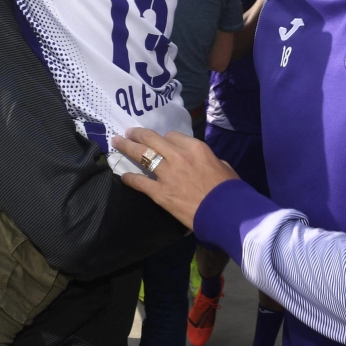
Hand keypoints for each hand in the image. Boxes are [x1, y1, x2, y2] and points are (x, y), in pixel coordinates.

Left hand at [112, 129, 238, 228]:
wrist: (224, 212)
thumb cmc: (229, 190)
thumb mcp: (223, 166)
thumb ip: (208, 159)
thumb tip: (201, 161)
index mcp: (195, 148)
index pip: (172, 135)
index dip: (164, 138)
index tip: (160, 141)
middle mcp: (178, 156)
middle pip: (151, 139)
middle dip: (137, 134)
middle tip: (128, 133)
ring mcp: (167, 174)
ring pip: (141, 155)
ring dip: (127, 147)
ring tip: (117, 143)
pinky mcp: (160, 193)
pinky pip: (139, 182)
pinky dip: (129, 178)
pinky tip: (122, 175)